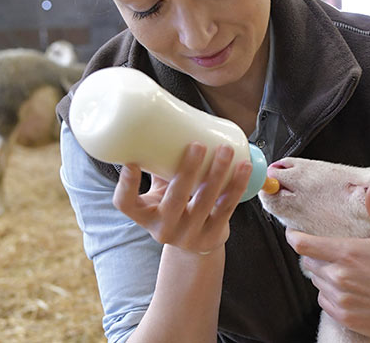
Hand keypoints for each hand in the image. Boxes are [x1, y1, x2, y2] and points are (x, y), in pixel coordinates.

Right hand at [112, 142, 251, 254]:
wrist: (194, 246)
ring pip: (205, 201)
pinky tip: (244, 167)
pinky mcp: (212, 235)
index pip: (125, 204)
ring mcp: (189, 235)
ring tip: (225, 150)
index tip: (132, 163)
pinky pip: (227, 207)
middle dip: (187, 170)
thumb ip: (157, 166)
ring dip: (217, 173)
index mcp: (144, 216)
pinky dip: (236, 185)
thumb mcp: (158, 193)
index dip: (127, 185)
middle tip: (198, 145)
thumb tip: (157, 124)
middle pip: (174, 199)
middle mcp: (163, 229)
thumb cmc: (174, 207)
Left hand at [286, 182, 369, 338]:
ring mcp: (340, 298)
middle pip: (309, 264)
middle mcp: (338, 276)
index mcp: (346, 252)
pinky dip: (332, 296)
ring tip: (350, 275)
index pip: (303, 245)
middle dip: (318, 258)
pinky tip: (352, 292)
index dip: (293, 237)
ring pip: (317, 283)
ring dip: (326, 277)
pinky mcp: (343, 316)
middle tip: (337, 256)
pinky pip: (324, 302)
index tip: (294, 233)